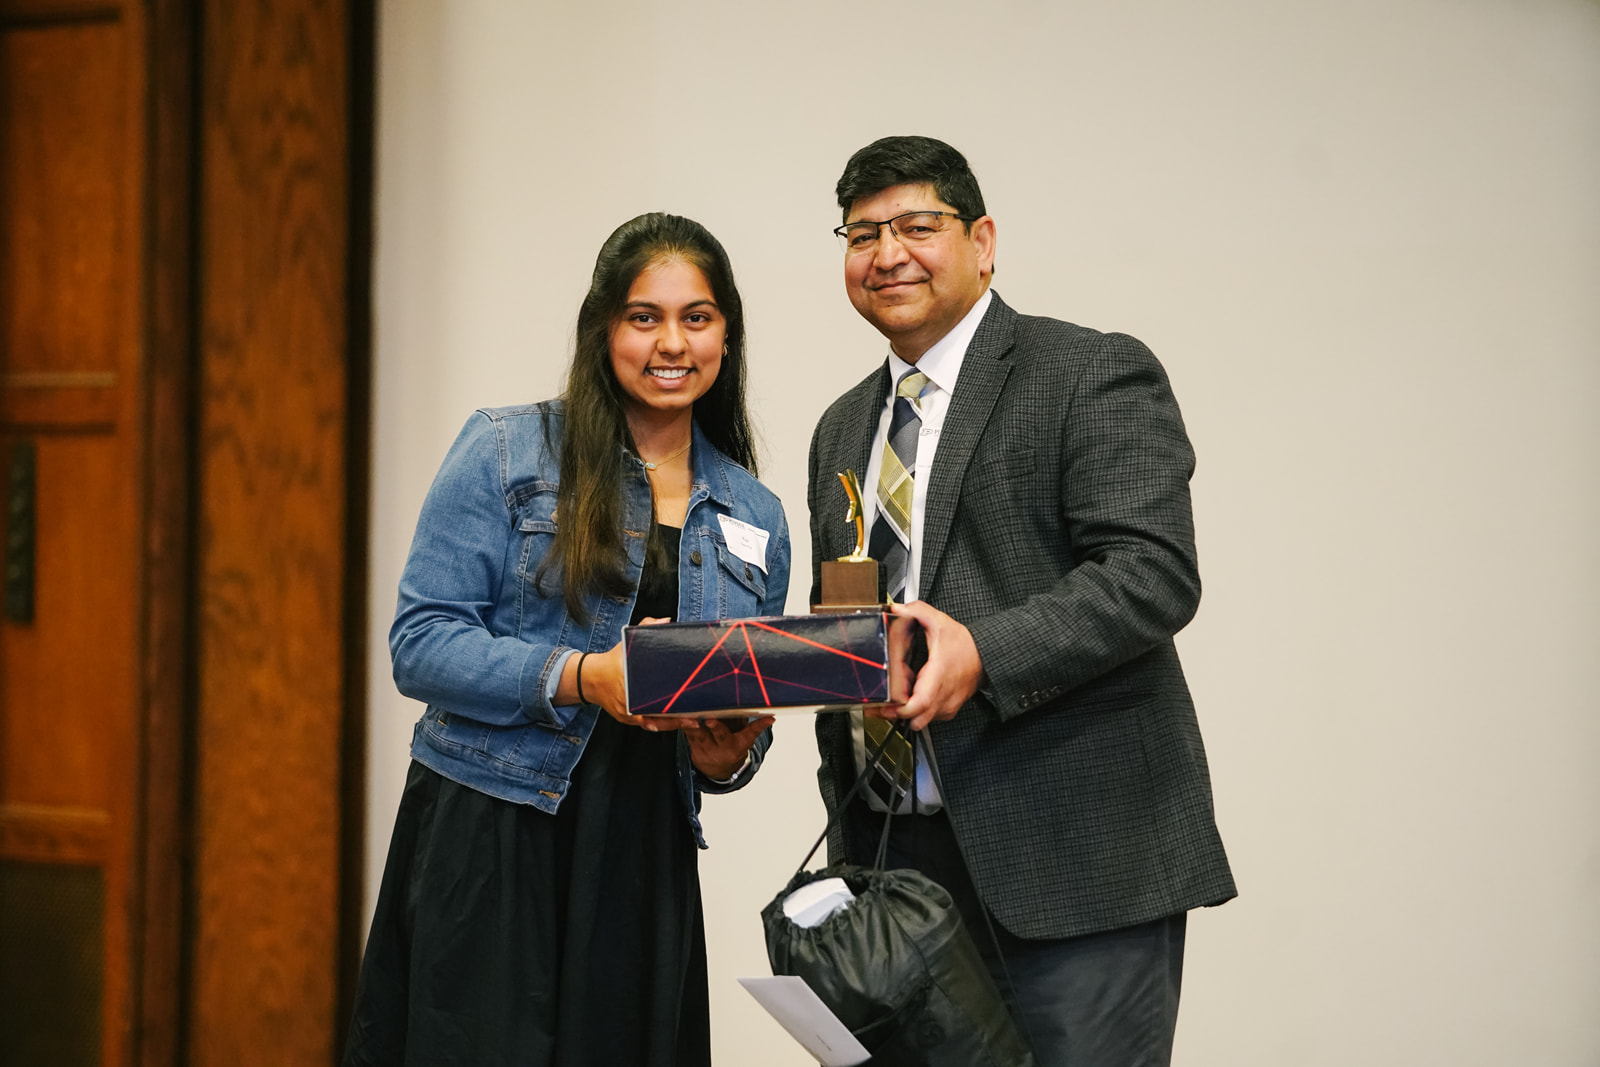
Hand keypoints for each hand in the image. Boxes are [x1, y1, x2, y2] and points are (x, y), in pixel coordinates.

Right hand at [560, 617, 681, 731]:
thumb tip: (665, 621)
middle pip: (657, 710)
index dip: (671, 695)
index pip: (653, 689)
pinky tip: (676, 725)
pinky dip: (661, 726)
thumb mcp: (626, 641)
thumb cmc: (611, 661)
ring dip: (673, 723)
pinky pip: (647, 725)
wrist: (590, 679)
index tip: (686, 695)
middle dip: (677, 714)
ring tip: (692, 721)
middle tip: (696, 713)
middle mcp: (628, 700)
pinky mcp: (627, 718)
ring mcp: (627, 712)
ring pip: (654, 722)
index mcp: (628, 679)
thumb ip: (645, 628)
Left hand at [685, 714, 775, 779]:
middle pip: (720, 735)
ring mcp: (708, 750)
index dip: (755, 726)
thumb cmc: (733, 747)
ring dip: (695, 723)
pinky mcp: (694, 750)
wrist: (719, 770)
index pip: (749, 734)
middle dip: (716, 727)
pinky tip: (683, 714)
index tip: (762, 718)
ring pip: (700, 734)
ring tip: (692, 710)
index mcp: (739, 745)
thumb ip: (754, 727)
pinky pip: (689, 735)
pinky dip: (686, 725)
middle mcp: (724, 749)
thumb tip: (771, 717)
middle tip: (712, 719)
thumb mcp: (745, 740)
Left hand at [889, 600, 984, 730]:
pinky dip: (917, 709)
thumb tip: (898, 609)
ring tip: (897, 695)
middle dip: (894, 714)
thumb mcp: (941, 622)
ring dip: (905, 711)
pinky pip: (927, 717)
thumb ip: (918, 611)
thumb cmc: (966, 645)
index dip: (899, 709)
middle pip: (915, 719)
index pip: (919, 703)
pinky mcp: (947, 711)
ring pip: (920, 721)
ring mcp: (946, 706)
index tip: (884, 705)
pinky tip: (912, 694)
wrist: (987, 658)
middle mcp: (943, 696)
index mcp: (938, 676)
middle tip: (879, 704)